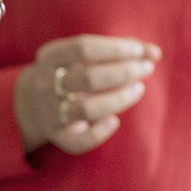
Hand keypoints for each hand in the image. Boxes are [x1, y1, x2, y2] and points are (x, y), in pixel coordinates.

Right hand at [15, 34, 157, 155]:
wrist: (36, 101)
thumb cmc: (74, 70)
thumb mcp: (88, 56)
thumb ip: (122, 50)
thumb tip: (154, 52)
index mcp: (51, 56)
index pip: (83, 48)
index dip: (115, 48)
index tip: (139, 50)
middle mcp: (46, 84)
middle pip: (87, 78)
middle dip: (123, 73)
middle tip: (147, 68)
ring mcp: (50, 111)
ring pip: (86, 109)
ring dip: (119, 99)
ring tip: (139, 88)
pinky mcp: (57, 136)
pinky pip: (77, 142)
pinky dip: (99, 134)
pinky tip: (114, 121)